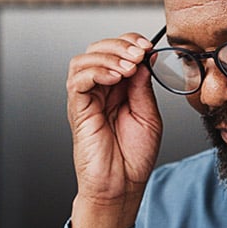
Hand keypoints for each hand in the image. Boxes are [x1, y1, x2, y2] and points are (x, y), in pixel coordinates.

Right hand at [66, 32, 162, 227]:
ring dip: (108, 56)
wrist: (122, 185)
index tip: (148, 46)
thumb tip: (143, 59)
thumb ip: (143, 87)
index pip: (118, 52)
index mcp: (119, 90)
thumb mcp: (149, 115)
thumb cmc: (133, 157)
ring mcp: (87, 99)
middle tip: (138, 53)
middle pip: (98, 49)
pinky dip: (95, 72)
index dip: (130, 43)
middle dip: (120, 45)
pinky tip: (114, 79)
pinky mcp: (77, 110)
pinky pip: (77, 80)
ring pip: (84, 59)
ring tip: (127, 68)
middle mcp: (101, 91)